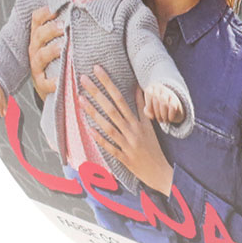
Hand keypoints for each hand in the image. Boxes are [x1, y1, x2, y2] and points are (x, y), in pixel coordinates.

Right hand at [28, 6, 62, 100]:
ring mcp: (37, 65)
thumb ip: (69, 25)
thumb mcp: (61, 39)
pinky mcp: (41, 82)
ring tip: (63, 47)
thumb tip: (87, 7)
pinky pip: (44, 82)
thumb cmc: (60, 56)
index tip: (56, 8)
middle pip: (39, 35)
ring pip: (41, 55)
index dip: (45, 12)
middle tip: (63, 26)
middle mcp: (36, 48)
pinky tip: (60, 79)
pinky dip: (52, 81)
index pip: (37, 19)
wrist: (51, 84)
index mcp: (40, 35)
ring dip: (52, 50)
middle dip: (50, 29)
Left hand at [79, 65, 173, 195]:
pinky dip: (99, 138)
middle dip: (98, 92)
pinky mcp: (122, 157)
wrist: (160, 172)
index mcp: (140, 121)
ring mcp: (127, 144)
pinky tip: (89, 128)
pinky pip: (109, 146)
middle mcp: (133, 130)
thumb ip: (142, 108)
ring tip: (81, 98)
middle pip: (112, 108)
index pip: (122, 97)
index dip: (109, 83)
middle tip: (84, 78)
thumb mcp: (151, 125)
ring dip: (93, 111)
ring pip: (108, 125)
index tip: (98, 70)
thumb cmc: (154, 148)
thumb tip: (137, 89)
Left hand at [143, 83, 184, 124]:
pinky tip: (170, 119)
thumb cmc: (158, 108)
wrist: (174, 109)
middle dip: (156, 111)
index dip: (149, 104)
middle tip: (159, 119)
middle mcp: (161, 89)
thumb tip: (152, 115)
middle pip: (156, 97)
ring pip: (164, 102)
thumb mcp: (150, 108)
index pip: (149, 92)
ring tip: (164, 120)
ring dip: (163, 114)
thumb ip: (147, 111)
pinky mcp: (176, 100)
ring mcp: (170, 93)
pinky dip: (170, 115)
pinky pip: (172, 106)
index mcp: (153, 88)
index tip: (151, 112)